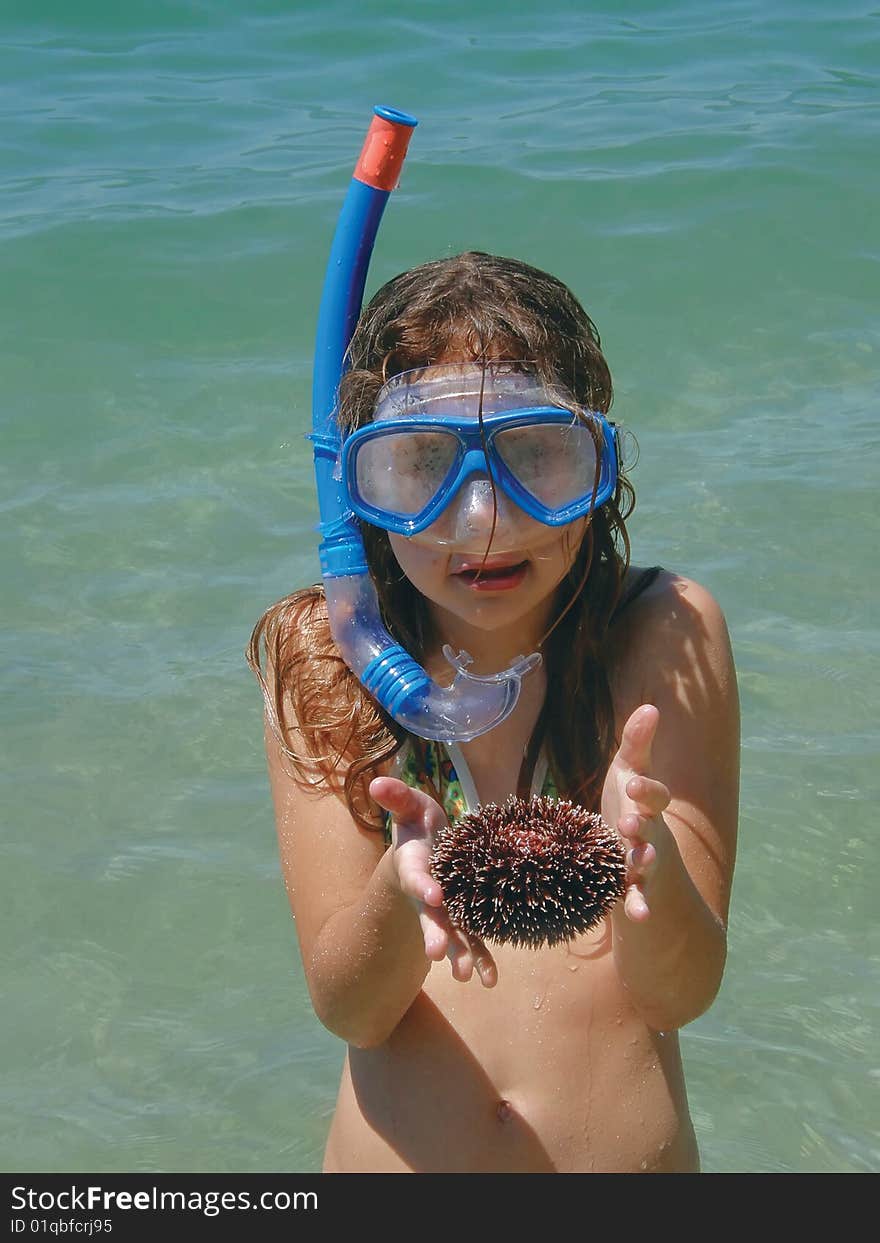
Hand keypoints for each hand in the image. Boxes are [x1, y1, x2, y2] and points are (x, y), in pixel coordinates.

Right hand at [369, 776, 497, 987]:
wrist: (426, 857)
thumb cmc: (418, 829)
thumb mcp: (410, 808)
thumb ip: (396, 797)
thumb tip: (376, 782)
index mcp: (413, 866)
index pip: (416, 876)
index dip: (423, 884)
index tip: (432, 894)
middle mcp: (427, 894)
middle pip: (430, 915)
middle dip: (433, 933)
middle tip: (436, 954)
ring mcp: (444, 912)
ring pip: (452, 935)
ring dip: (459, 954)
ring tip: (466, 977)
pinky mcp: (463, 922)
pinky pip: (473, 942)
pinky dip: (480, 960)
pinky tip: (490, 980)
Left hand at [601, 705, 670, 922]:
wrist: (631, 854)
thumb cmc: (627, 805)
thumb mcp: (627, 772)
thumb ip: (638, 742)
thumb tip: (651, 706)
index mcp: (647, 805)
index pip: (653, 795)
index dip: (646, 790)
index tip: (632, 783)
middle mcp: (650, 833)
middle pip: (651, 829)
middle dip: (643, 826)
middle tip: (629, 822)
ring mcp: (644, 862)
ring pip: (647, 863)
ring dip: (643, 862)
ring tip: (640, 863)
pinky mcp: (633, 888)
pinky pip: (638, 898)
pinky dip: (639, 906)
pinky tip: (638, 916)